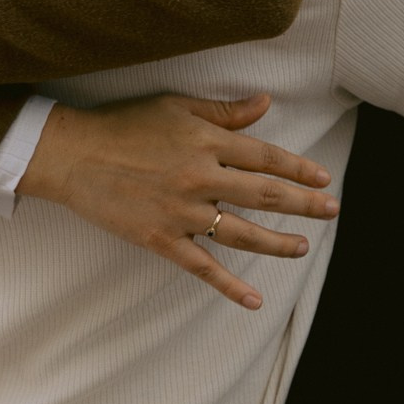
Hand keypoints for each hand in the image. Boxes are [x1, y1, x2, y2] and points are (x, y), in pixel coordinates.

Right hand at [18, 92, 337, 310]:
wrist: (72, 155)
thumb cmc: (122, 125)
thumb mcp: (174, 107)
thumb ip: (222, 112)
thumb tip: (264, 103)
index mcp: (206, 142)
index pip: (265, 156)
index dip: (298, 168)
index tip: (323, 178)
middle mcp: (200, 177)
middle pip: (264, 194)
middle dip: (303, 204)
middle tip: (331, 211)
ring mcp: (182, 212)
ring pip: (242, 232)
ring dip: (278, 242)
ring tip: (303, 247)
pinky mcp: (162, 239)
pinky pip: (203, 267)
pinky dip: (229, 286)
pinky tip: (254, 300)